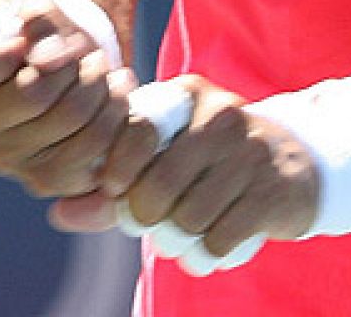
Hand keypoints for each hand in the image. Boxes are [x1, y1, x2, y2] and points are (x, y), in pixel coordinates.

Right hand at [0, 0, 135, 197]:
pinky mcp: (44, 180)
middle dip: (72, 65)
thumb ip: (40, 22)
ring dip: (100, 89)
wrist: (66, 69)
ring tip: (106, 71)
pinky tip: (117, 99)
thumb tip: (47, 60)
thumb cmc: (41, 36)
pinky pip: (91, 157)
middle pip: (32, 94)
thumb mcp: (37, 11)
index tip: (25, 41)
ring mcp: (3, 160)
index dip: (3, 52)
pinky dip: (115, 121)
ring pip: (68, 122)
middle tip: (88, 52)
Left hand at [58, 76, 320, 273]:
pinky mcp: (272, 191)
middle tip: (152, 221)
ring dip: (178, 240)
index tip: (117, 190)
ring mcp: (250, 152)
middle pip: (157, 186)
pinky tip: (210, 245)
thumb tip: (59, 212)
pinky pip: (220, 238)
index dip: (117, 170)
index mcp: (185, 96)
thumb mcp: (161, 159)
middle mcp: (220, 115)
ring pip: (188, 217)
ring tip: (182, 235)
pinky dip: (207, 254)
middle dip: (146, 216)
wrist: (290, 166)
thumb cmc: (207, 163)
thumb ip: (109, 186)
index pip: (135, 130)